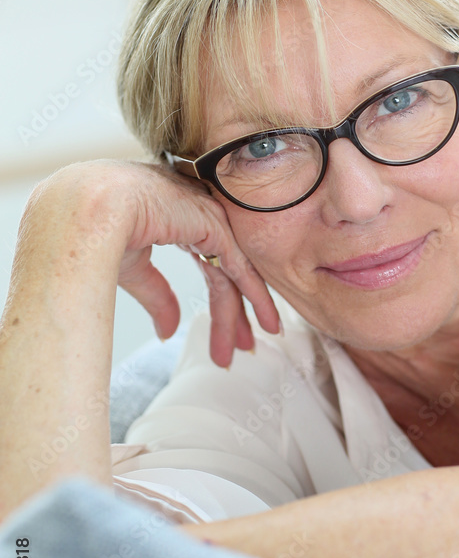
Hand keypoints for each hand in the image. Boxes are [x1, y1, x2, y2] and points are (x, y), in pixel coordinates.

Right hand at [77, 158, 279, 367]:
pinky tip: (267, 321)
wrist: (91, 210)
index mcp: (177, 221)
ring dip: (241, 315)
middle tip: (243, 347)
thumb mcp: (133, 268)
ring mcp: (210, 219)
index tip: (225, 334)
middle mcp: (199, 218)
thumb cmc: (99, 229)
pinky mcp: (215, 226)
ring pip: (235, 275)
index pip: (208, 267)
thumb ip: (158, 297)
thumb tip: (169, 331)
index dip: (218, 303)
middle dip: (231, 315)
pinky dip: (257, 296)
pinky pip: (242, 268)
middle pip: (224, 274)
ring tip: (251, 347)